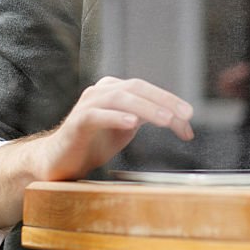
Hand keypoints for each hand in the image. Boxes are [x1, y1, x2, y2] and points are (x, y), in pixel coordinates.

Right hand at [36, 76, 193, 180]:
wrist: (60, 160)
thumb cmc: (95, 142)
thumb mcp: (129, 129)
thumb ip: (152, 120)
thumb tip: (186, 126)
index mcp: (115, 89)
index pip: (148, 89)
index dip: (170, 101)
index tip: (188, 117)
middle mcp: (102, 91)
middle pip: (137, 88)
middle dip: (163, 101)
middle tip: (184, 114)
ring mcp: (88, 104)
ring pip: (120, 99)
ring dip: (146, 108)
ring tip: (166, 119)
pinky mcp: (77, 122)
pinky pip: (97, 115)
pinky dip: (116, 117)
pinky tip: (132, 123)